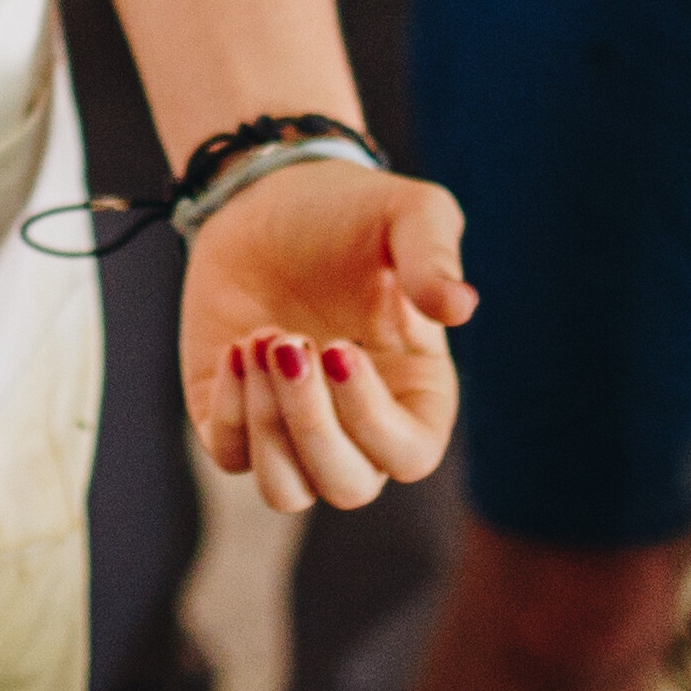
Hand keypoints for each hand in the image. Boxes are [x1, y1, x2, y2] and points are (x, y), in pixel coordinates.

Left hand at [182, 159, 475, 512]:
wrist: (265, 198)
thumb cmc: (350, 211)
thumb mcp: (405, 212)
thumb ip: (434, 255)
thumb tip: (461, 308)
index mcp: (417, 394)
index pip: (410, 455)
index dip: (371, 418)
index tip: (339, 348)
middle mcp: (359, 426)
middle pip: (348, 487)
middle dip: (311, 424)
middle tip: (289, 340)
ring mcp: (295, 428)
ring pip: (287, 492)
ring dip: (267, 424)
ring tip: (258, 341)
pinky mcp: (235, 417)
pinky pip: (231, 456)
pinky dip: (229, 410)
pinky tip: (235, 344)